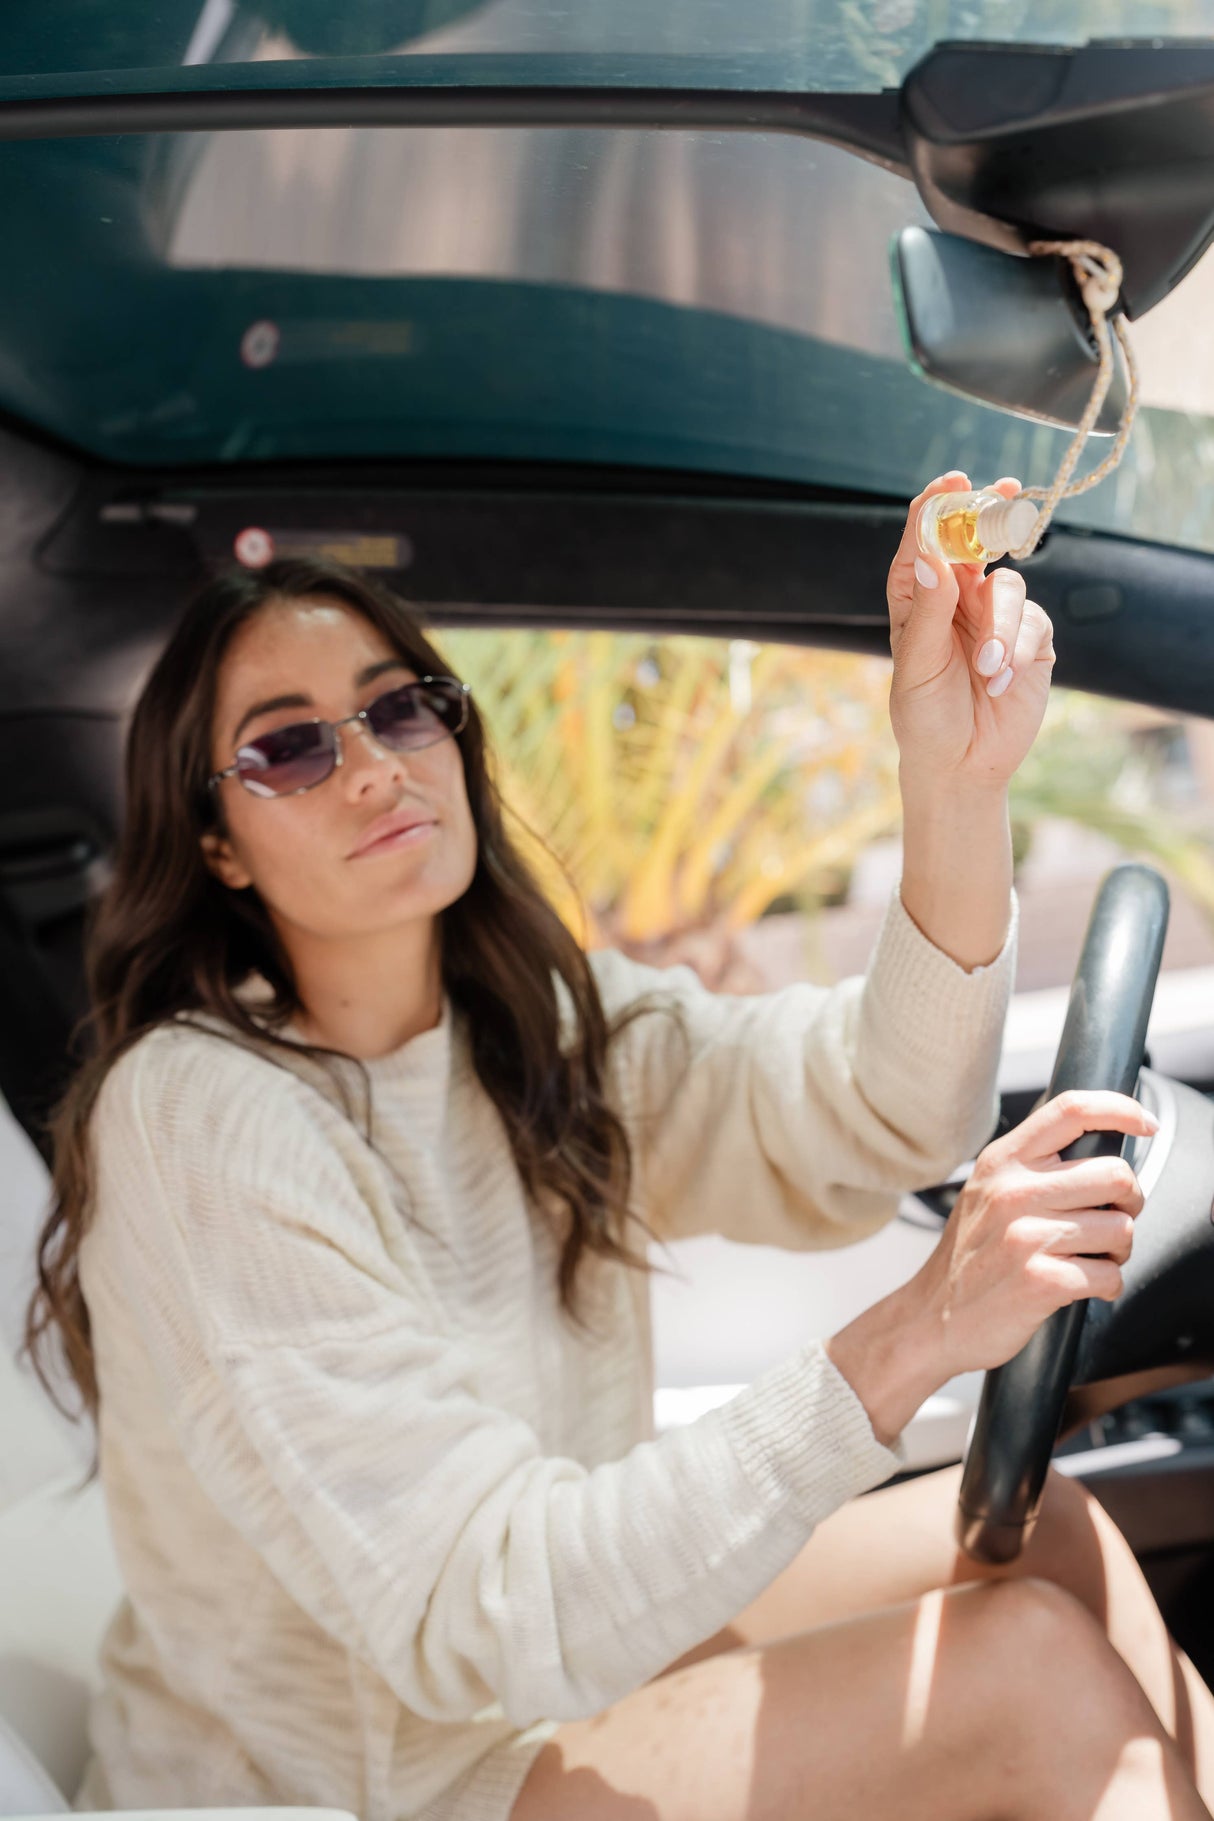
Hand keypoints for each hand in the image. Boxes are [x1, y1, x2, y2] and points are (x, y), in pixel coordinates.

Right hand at [825, 1090, 1157, 1444]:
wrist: (930, 1318)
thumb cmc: (969, 1257)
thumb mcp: (985, 1192)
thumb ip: (1032, 1166)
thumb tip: (1101, 1152)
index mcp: (1003, 1162)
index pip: (1072, 1110)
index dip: (1120, 1109)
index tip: (1145, 1124)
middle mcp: (1013, 1192)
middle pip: (1116, 1174)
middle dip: (1130, 1202)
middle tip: (1112, 1219)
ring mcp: (1026, 1237)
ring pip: (1122, 1229)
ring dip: (1118, 1251)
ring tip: (1090, 1258)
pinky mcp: (1041, 1282)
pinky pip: (1110, 1276)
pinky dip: (1107, 1287)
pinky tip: (1082, 1286)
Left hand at [887, 471, 1055, 791]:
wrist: (960, 763)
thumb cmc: (924, 714)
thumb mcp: (918, 664)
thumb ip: (929, 611)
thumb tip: (932, 556)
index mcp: (919, 595)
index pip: (926, 539)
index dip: (938, 506)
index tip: (953, 482)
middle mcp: (957, 595)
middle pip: (976, 539)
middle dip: (991, 512)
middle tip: (1005, 488)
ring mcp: (996, 614)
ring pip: (1009, 586)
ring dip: (1001, 627)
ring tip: (988, 669)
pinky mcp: (1030, 638)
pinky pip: (1032, 623)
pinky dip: (1018, 650)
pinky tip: (1001, 681)